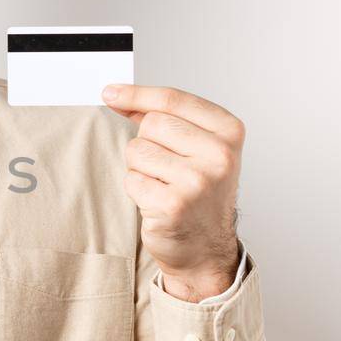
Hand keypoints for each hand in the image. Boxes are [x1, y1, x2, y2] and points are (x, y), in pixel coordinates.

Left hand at [100, 83, 243, 297]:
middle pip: (151, 124)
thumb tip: (117, 96)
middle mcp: (219, 154)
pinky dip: (138, 190)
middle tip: (166, 168)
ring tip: (164, 186)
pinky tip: (158, 202)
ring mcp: (198, 180)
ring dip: (141, 169)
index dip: (136, 95)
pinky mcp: (173, 204)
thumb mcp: (196, 147)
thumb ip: (164, 118)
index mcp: (229, 131)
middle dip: (147, 143)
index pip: (172, 100)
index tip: (110, 92)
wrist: (206, 247)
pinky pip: (132, 180)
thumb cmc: (199, 193)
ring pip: (137, 151)